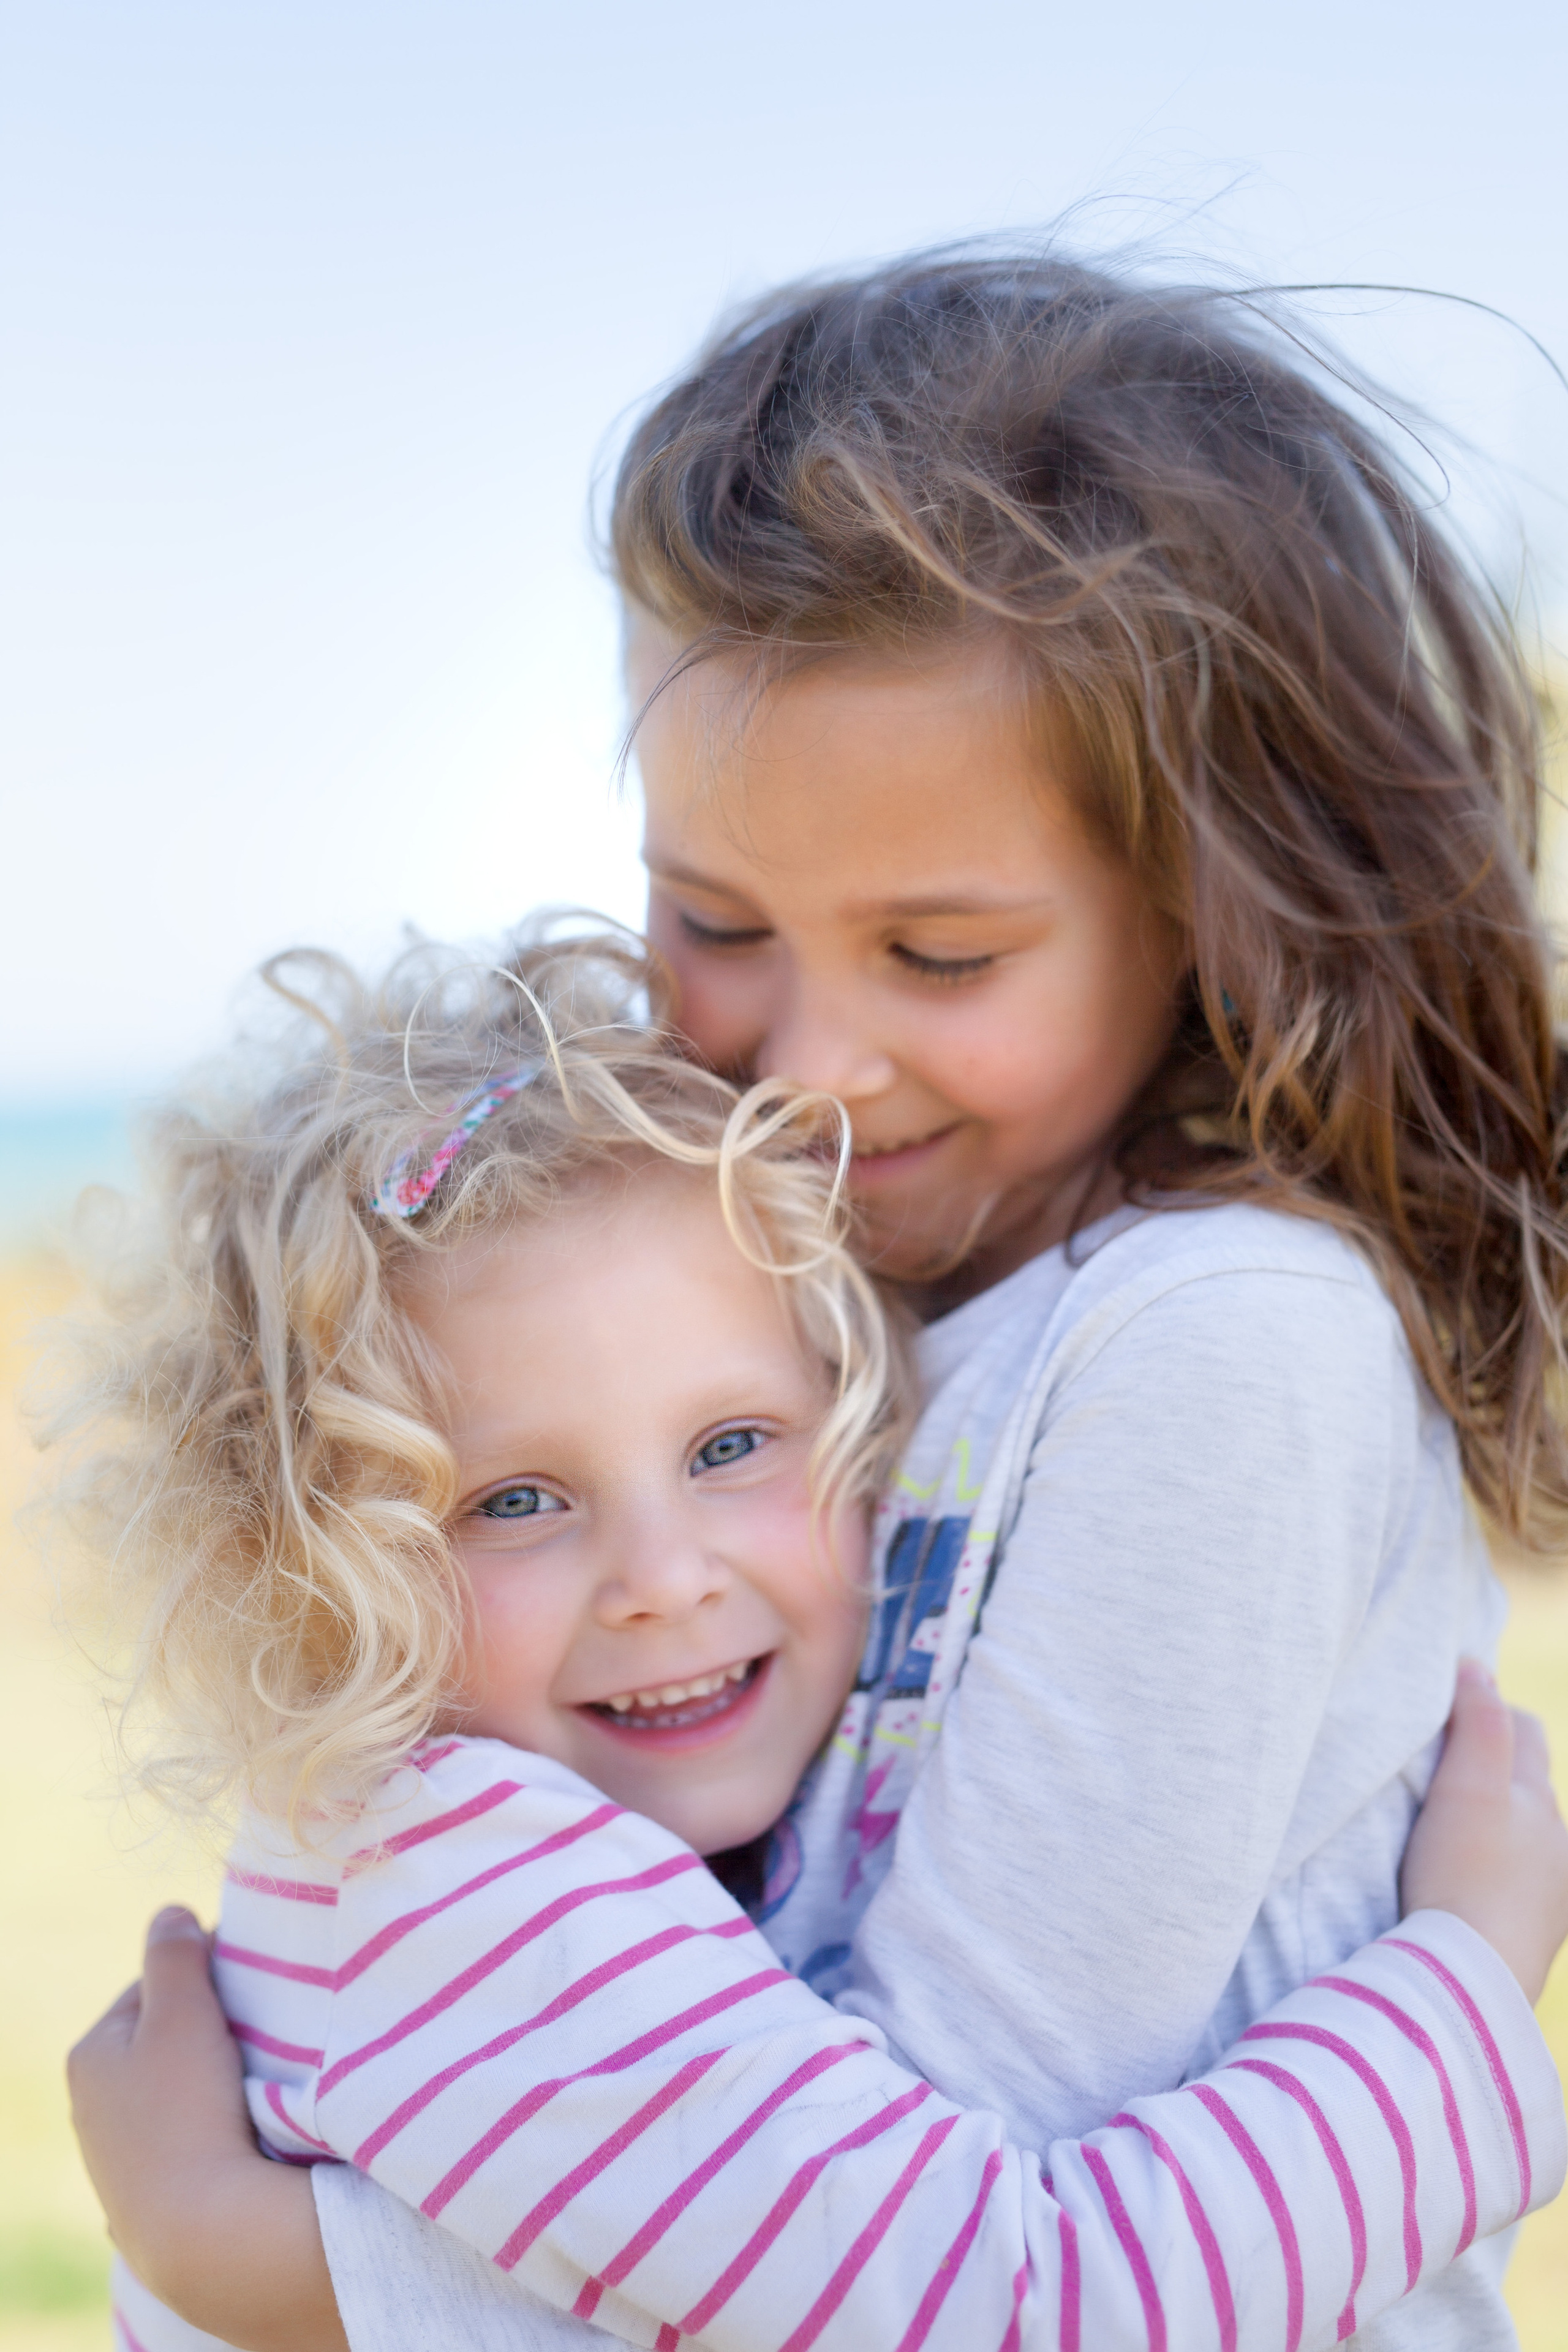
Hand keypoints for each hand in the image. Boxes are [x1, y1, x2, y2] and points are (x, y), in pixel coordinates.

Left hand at [67, 1905, 346, 2351]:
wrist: (199, 2232)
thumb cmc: (188, 2108)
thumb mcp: (182, 2012)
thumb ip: (176, 1954)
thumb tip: (170, 1912)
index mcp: (89, 2054)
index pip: (151, 1988)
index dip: (204, 1978)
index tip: (250, 1983)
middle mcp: (89, 2108)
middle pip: (161, 2043)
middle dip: (206, 2031)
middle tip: (258, 2030)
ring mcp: (115, 2161)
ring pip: (172, 2094)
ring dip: (208, 2082)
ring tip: (255, 2081)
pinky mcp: (144, 2201)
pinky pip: (184, 2142)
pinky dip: (209, 2129)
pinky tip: (238, 2132)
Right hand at [1400, 1659, 1567, 2005]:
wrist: (1472, 1978)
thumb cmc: (1463, 1875)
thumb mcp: (1467, 1786)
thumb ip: (1477, 1721)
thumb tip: (1477, 1666)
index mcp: (1539, 1801)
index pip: (1524, 1729)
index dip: (1491, 1709)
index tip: (1452, 1709)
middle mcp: (1558, 1845)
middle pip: (1531, 1785)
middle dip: (1499, 1768)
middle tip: (1449, 1768)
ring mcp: (1552, 1894)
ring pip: (1531, 1839)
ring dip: (1503, 1827)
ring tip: (1458, 1832)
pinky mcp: (1538, 1937)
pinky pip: (1523, 1888)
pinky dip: (1502, 1876)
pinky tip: (1475, 1888)